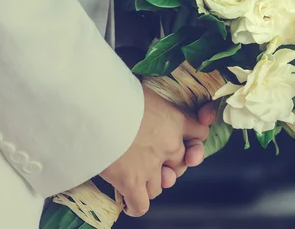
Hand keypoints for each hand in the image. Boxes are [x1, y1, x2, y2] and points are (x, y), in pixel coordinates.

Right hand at [100, 87, 208, 216]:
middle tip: (152, 159)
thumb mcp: (142, 89)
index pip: (200, 133)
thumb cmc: (115, 93)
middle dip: (169, 164)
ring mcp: (152, 167)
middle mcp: (169, 145)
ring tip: (135, 174)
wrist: (95, 107)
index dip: (192, 139)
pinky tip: (129, 201)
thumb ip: (152, 102)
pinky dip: (135, 205)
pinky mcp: (132, 182)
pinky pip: (141, 205)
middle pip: (181, 164)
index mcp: (175, 120)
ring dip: (150, 182)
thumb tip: (146, 105)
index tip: (185, 140)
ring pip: (160, 185)